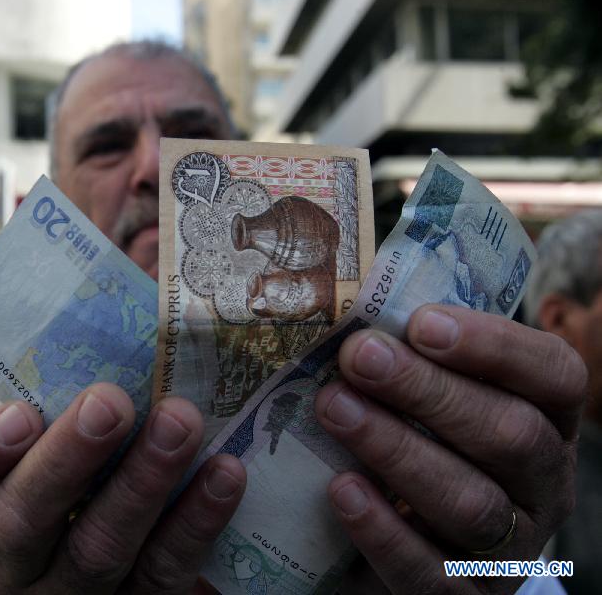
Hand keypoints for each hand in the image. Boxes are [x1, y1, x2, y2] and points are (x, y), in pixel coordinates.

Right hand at [0, 383, 245, 593]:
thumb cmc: (83, 471)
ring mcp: (72, 594)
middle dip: (66, 461)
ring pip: (96, 552)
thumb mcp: (56, 437)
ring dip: (141, 483)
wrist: (126, 564)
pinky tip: (225, 474)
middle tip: (110, 402)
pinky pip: (163, 575)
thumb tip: (121, 282)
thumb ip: (64, 380)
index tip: (19, 410)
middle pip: (20, 522)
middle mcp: (14, 561)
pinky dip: (196, 523)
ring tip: (181, 421)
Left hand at [315, 304, 585, 593]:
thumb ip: (414, 363)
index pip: (554, 375)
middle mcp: (544, 485)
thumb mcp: (432, 404)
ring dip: (399, 450)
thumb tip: (356, 320)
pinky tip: (341, 490)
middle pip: (510, 434)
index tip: (422, 323)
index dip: (494, 347)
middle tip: (359, 357)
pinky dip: (385, 531)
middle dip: (429, 392)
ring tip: (335, 409)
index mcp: (547, 422)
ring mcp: (512, 550)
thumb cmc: (421, 447)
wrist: (409, 550)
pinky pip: (432, 574)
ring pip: (473, 503)